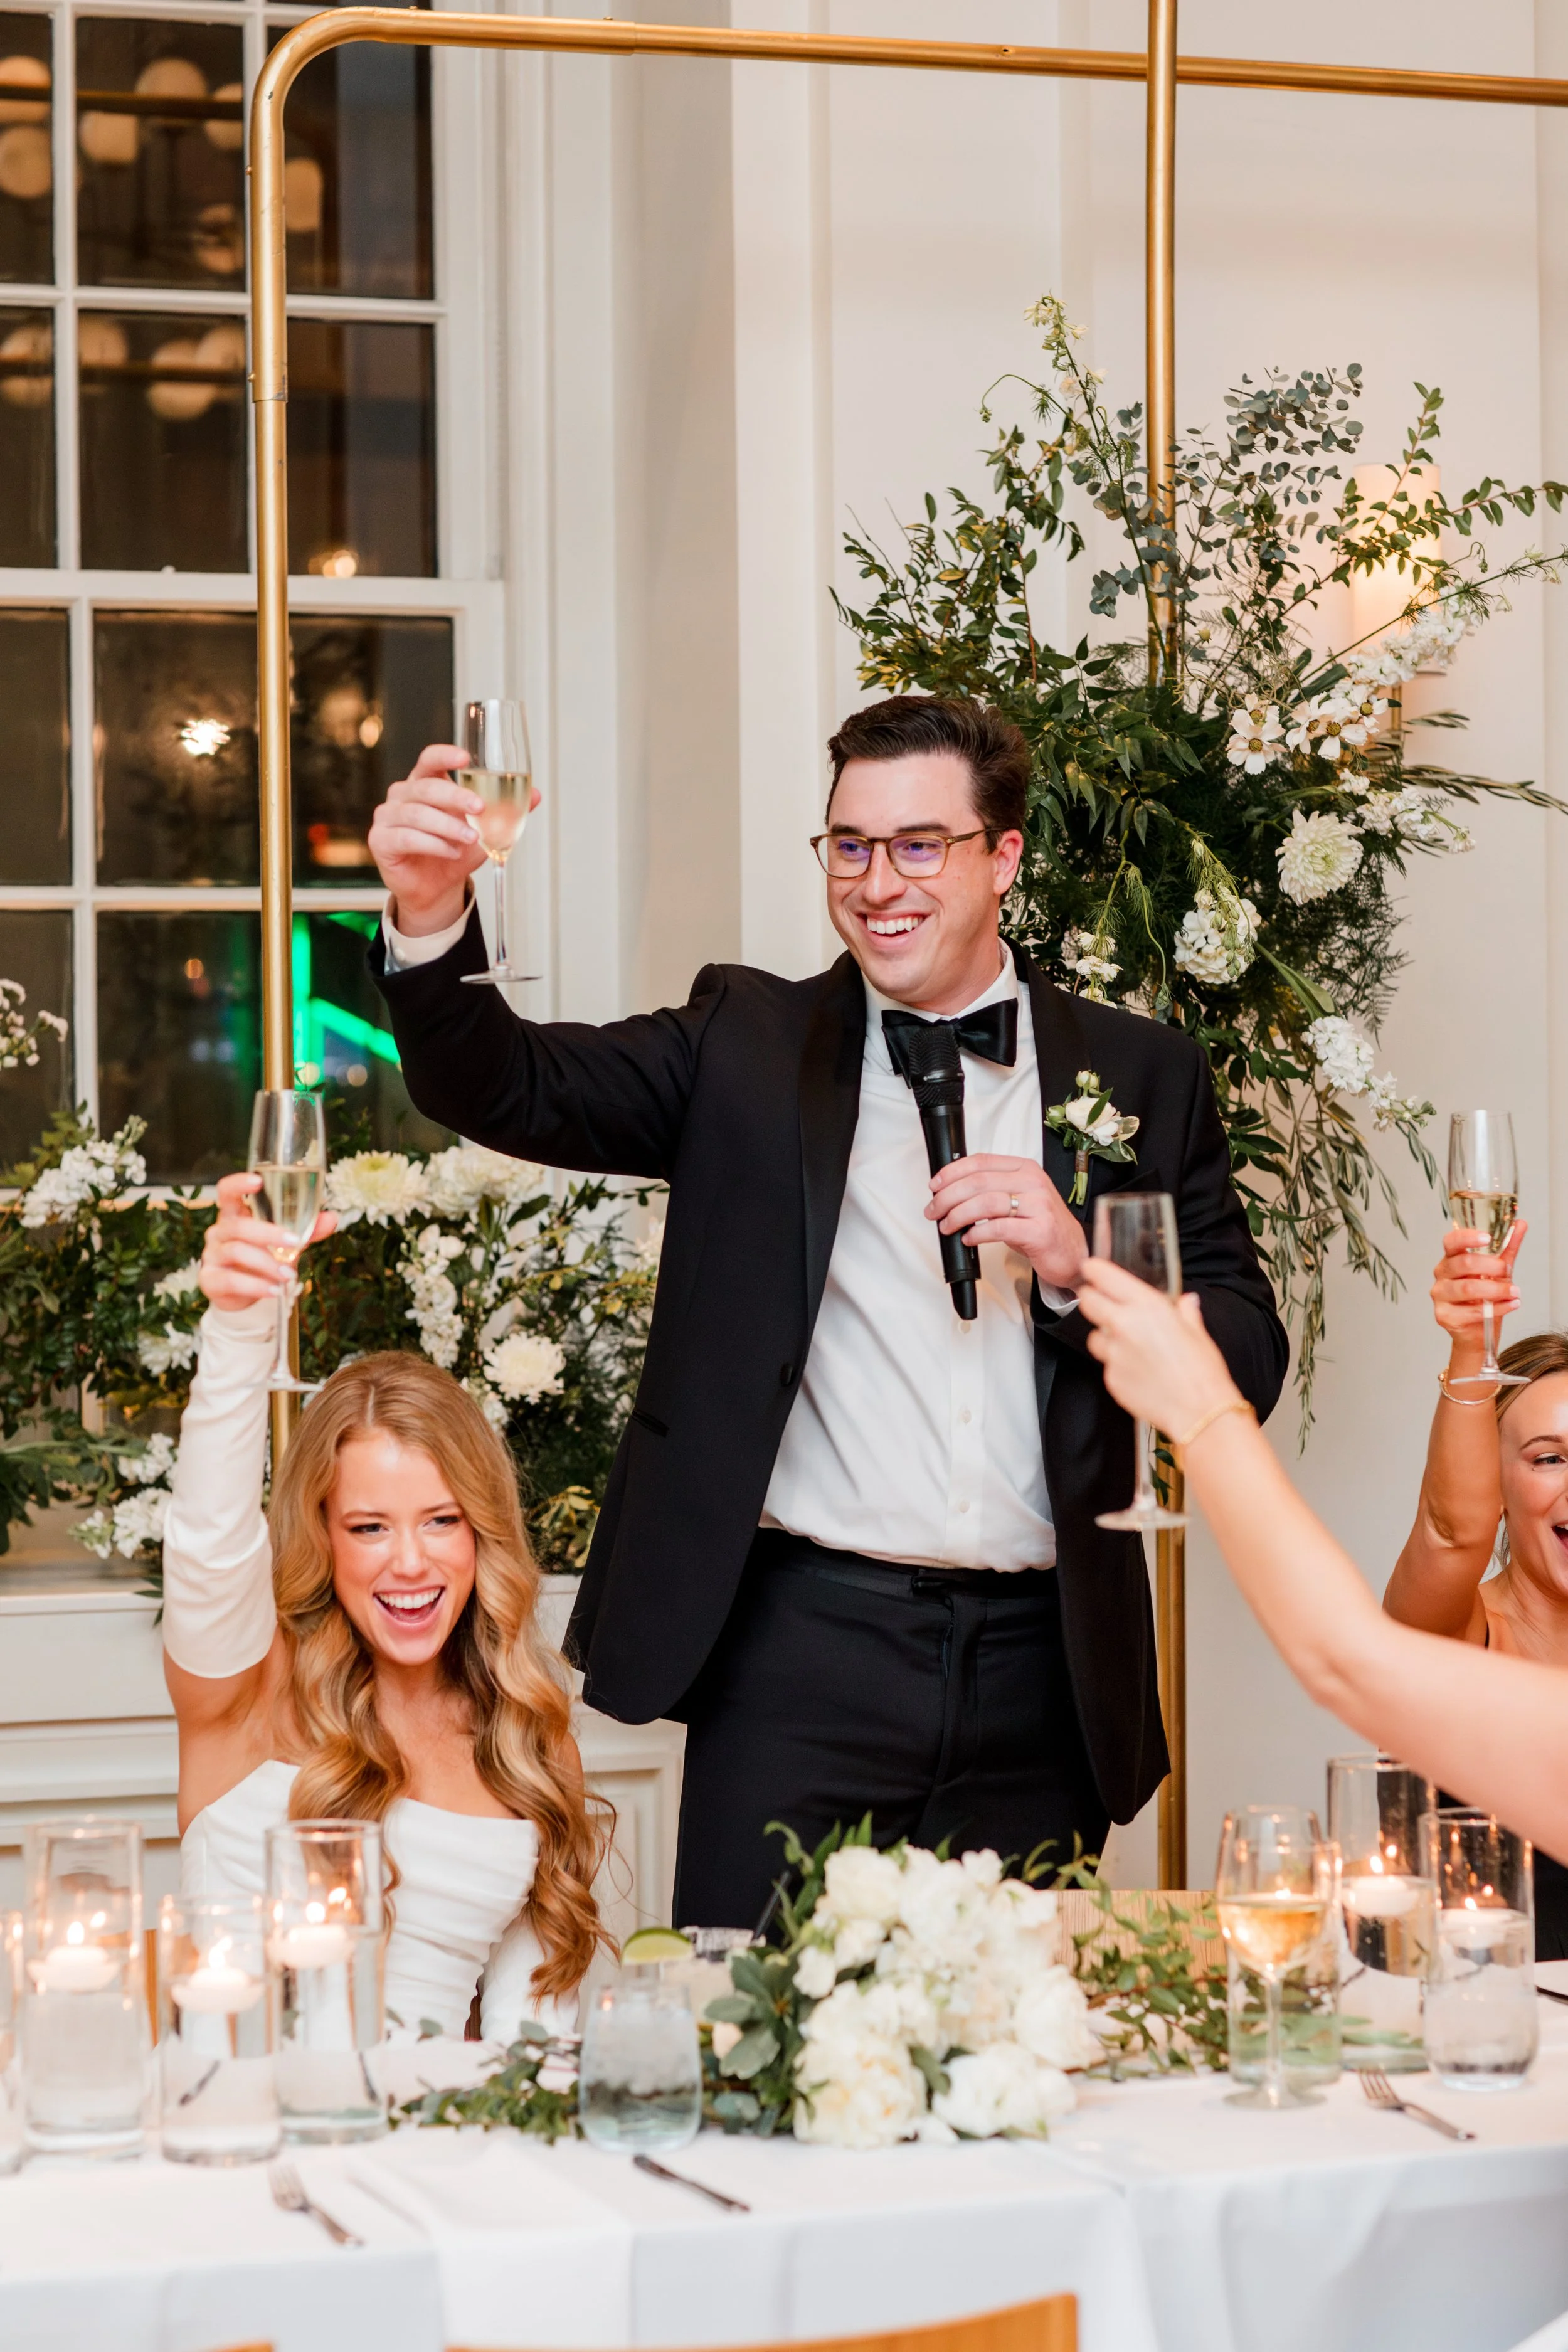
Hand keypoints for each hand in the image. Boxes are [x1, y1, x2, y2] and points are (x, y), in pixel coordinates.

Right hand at [200, 1173, 336, 1312]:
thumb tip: (332, 1217)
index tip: (258, 1180)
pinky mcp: (209, 1280)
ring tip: (289, 1275)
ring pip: (236, 1251)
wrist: (243, 1295)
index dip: (238, 1183)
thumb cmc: (263, 1259)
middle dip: (269, 1233)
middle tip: (294, 1243)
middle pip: (238, 1225)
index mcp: (234, 1215)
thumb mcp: (285, 1244)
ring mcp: (211, 1255)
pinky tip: (274, 1290)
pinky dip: (256, 1286)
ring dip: (267, 1264)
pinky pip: (230, 1280)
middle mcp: (219, 1231)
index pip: (227, 1191)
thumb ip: (306, 1230)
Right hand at [366, 745, 541, 936]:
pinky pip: (407, 837)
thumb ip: (504, 812)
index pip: (429, 760)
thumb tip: (535, 794)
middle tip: (480, 808)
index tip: (465, 758)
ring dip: (448, 826)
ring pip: (417, 814)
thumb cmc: (454, 853)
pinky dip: (433, 844)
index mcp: (424, 784)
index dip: (444, 755)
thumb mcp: (484, 832)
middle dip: (455, 796)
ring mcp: (388, 817)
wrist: (435, 889)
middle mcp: (402, 795)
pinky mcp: (381, 840)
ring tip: (470, 838)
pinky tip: (452, 852)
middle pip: (426, 787)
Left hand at [927, 1153, 1088, 1290]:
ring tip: (947, 1225)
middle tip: (934, 1210)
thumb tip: (951, 1192)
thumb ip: (992, 1190)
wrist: (1073, 1252)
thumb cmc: (1041, 1226)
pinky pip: (999, 1228)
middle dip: (948, 1196)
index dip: (953, 1172)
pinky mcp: (1039, 1230)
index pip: (982, 1161)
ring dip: (958, 1215)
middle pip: (979, 1182)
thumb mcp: (1018, 1200)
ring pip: (986, 1203)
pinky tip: (968, 1239)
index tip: (935, 1185)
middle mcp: (1033, 1183)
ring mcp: (1039, 1206)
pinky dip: (977, 1234)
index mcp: (1025, 1169)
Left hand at [1076, 1256, 1238, 1433]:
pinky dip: (1116, 1364)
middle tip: (1102, 1303)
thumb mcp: (1197, 1332)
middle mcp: (1123, 1325)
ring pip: (1093, 1336)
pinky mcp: (1110, 1378)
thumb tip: (1185, 1302)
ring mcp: (1113, 1353)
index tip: (1091, 1269)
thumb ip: (1185, 1312)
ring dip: (1104, 1336)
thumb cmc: (1202, 1372)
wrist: (1198, 1411)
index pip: (1103, 1276)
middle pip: (1087, 1302)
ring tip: (1128, 1344)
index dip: (1094, 1270)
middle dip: (1092, 1299)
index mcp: (1146, 1306)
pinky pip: (1106, 1364)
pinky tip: (1137, 1369)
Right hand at [1433, 1218, 1524, 1367]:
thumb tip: (1520, 1224)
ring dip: (1497, 1290)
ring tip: (1515, 1292)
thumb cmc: (1484, 1300)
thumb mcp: (1498, 1272)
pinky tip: (1510, 1305)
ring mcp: (1440, 1296)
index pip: (1451, 1242)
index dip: (1467, 1237)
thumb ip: (1507, 1248)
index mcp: (1451, 1259)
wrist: (1478, 1333)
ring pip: (1467, 1288)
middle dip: (1490, 1266)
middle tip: (1507, 1272)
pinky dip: (1497, 1308)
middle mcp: (1441, 1275)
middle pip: (1462, 1263)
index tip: (1487, 1237)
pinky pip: (1472, 1311)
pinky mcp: (1444, 1316)